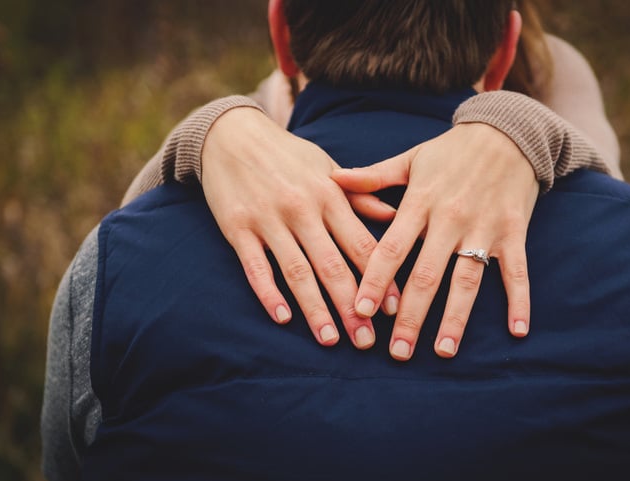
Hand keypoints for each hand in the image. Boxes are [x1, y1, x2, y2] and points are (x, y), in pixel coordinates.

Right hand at [201, 107, 398, 347]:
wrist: (232, 136)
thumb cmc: (288, 156)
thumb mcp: (327, 168)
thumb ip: (360, 196)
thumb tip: (397, 216)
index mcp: (329, 195)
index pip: (361, 244)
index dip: (381, 279)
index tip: (395, 311)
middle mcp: (302, 209)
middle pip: (332, 265)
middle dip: (352, 305)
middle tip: (366, 341)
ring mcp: (269, 220)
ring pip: (297, 271)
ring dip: (315, 308)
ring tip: (330, 339)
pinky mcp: (238, 228)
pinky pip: (255, 266)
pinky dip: (268, 292)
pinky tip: (282, 317)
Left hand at [332, 123, 538, 359]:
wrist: (508, 132)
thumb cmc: (451, 150)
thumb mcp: (410, 159)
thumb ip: (372, 176)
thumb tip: (332, 180)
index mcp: (420, 202)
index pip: (391, 248)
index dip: (375, 280)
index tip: (360, 310)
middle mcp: (450, 219)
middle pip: (426, 274)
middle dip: (410, 316)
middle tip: (397, 351)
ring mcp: (483, 228)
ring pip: (467, 280)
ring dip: (455, 318)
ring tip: (444, 351)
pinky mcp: (513, 232)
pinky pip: (516, 271)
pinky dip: (520, 300)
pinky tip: (516, 331)